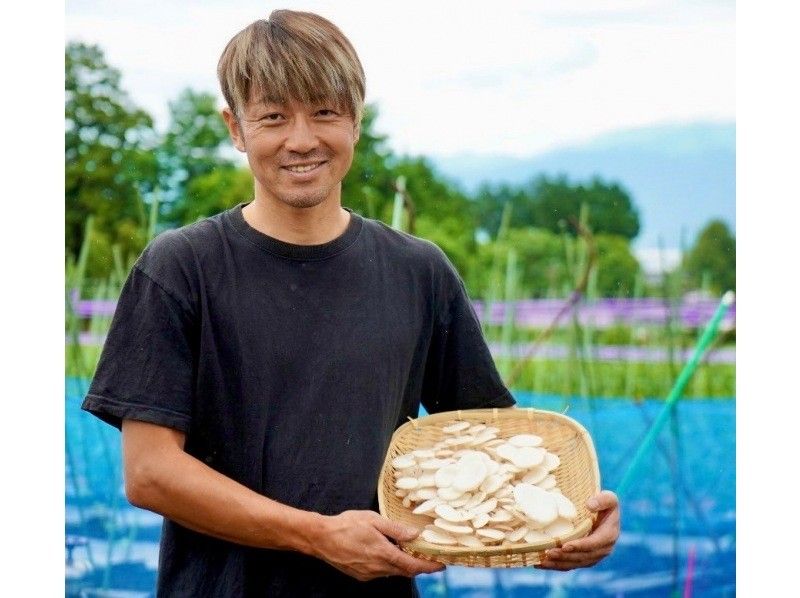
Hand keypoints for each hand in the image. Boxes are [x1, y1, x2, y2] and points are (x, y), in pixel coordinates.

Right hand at [313, 510, 445, 580]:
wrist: (321, 538)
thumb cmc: (346, 525)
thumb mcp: (373, 520)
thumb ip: (396, 529)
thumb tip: (416, 534)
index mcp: (384, 554)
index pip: (413, 566)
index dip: (429, 567)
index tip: (442, 565)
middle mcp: (378, 568)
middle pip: (405, 571)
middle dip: (419, 566)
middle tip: (429, 557)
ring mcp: (369, 574)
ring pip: (393, 572)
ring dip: (403, 564)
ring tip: (409, 551)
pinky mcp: (360, 575)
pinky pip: (381, 572)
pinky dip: (389, 565)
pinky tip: (387, 553)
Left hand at [536, 490, 619, 570]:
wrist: (603, 513)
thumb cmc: (604, 503)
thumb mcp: (609, 498)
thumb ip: (603, 499)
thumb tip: (590, 505)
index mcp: (609, 535)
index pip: (594, 544)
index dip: (580, 546)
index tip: (565, 545)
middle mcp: (602, 549)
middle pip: (583, 557)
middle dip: (566, 556)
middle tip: (549, 553)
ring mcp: (593, 556)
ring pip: (575, 563)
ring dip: (558, 563)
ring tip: (542, 561)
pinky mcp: (584, 559)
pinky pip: (570, 564)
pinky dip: (556, 566)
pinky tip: (541, 564)